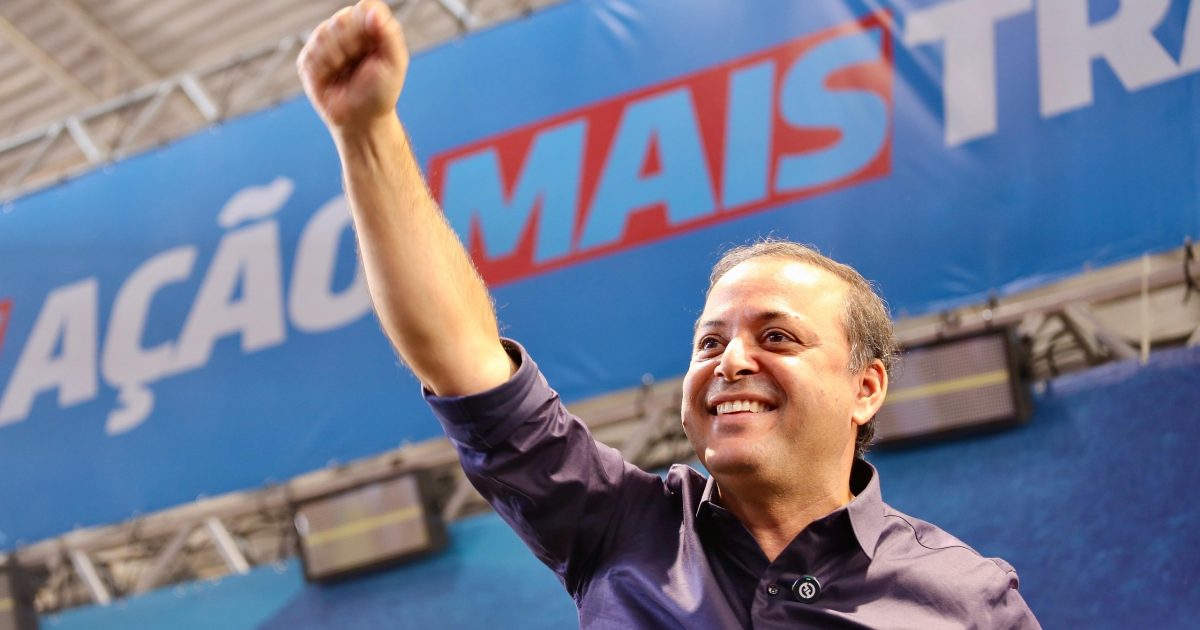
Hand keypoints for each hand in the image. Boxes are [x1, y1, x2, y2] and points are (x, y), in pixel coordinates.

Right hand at [297, 0, 408, 133]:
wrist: (361, 120)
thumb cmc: (381, 91)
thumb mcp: (396, 63)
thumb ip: (390, 33)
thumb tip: (373, 10)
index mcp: (369, 25)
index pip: (364, 9)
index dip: (367, 30)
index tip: (374, 50)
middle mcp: (345, 28)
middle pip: (342, 21)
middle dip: (353, 47)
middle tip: (360, 66)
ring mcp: (324, 41)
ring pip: (324, 35)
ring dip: (338, 58)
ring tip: (346, 73)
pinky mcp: (308, 58)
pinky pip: (311, 54)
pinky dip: (324, 69)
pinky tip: (332, 78)